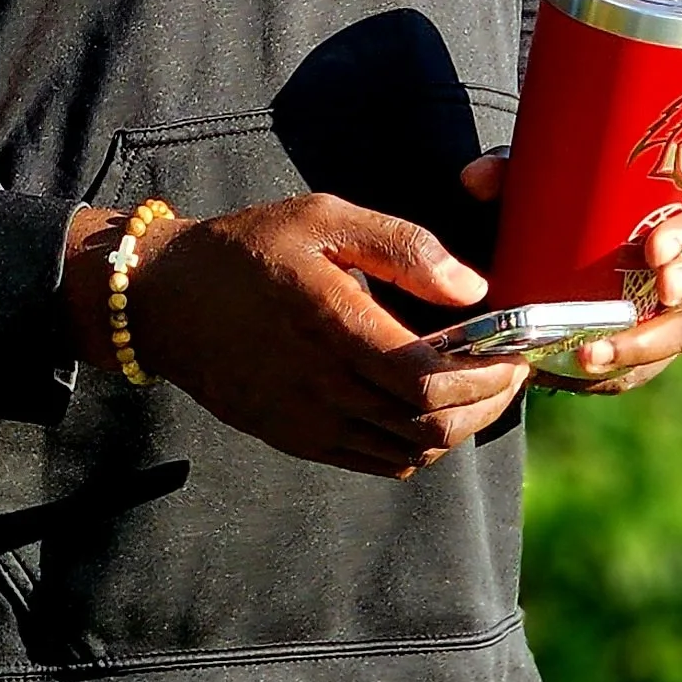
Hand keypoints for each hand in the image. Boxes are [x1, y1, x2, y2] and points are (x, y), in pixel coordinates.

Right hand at [63, 194, 529, 477]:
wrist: (166, 300)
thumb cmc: (248, 248)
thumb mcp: (323, 219)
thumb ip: (404, 247)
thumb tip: (472, 288)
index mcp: (330, 326)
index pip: (426, 381)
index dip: (484, 377)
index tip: (516, 354)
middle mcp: (320, 386)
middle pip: (429, 425)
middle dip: (487, 404)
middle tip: (512, 373)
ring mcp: (307, 422)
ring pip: (410, 452)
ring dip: (459, 427)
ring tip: (480, 390)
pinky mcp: (297, 439)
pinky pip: (378, 462)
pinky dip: (419, 446)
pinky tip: (431, 411)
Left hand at [457, 156, 681, 393]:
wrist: (521, 276)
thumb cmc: (542, 219)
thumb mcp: (525, 194)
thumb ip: (505, 176)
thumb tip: (476, 180)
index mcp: (673, 211)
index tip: (655, 246)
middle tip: (662, 287)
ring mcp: (671, 310)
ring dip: (650, 341)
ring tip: (599, 350)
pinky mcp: (645, 350)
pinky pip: (647, 368)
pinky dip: (618, 371)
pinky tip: (583, 370)